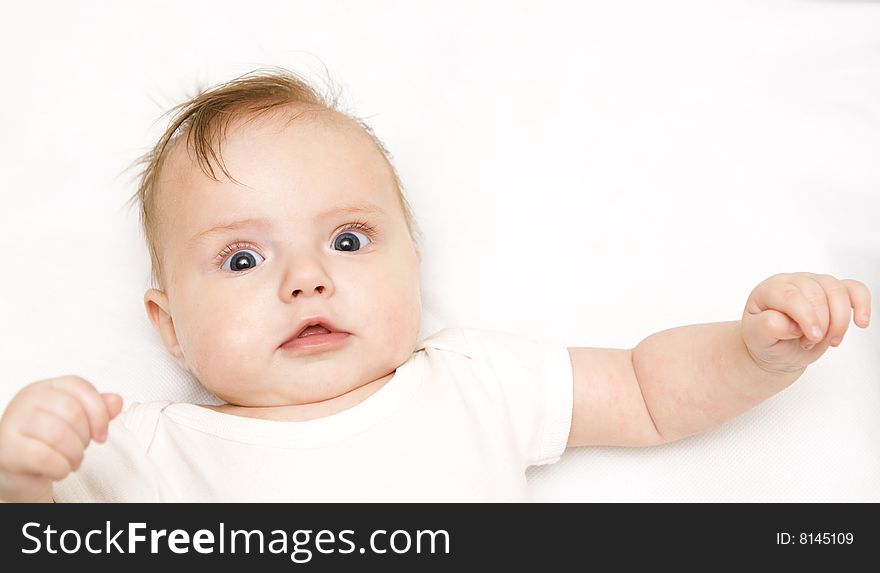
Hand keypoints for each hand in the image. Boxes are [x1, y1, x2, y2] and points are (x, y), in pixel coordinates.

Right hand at [0, 376, 122, 501]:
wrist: (18, 467)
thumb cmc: (49, 440)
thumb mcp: (77, 422)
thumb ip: (98, 410)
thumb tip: (116, 400)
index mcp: (46, 387)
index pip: (81, 387)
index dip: (99, 413)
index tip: (101, 435)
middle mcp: (27, 399)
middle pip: (72, 412)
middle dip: (85, 437)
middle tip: (81, 448)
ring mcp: (13, 422)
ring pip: (59, 435)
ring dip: (74, 455)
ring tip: (72, 460)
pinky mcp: (7, 448)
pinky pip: (44, 457)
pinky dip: (61, 468)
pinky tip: (59, 470)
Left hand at [741, 272, 871, 374]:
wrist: (777, 349)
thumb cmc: (766, 340)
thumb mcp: (757, 338)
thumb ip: (767, 327)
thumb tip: (788, 323)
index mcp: (769, 290)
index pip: (790, 295)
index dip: (806, 316)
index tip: (813, 336)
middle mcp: (792, 282)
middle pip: (817, 292)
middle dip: (822, 322)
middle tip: (812, 342)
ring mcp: (814, 284)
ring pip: (837, 290)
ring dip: (840, 320)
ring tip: (831, 341)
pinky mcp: (833, 293)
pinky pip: (854, 289)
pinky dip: (862, 304)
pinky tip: (861, 322)